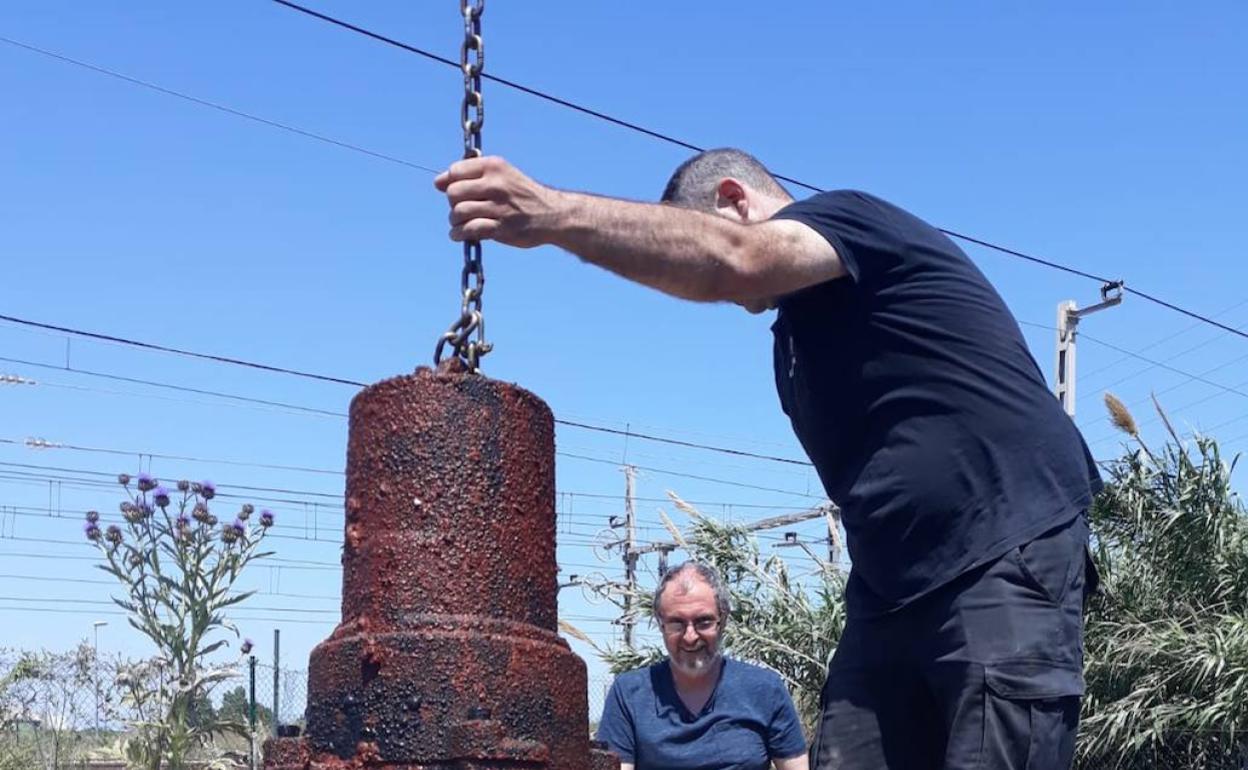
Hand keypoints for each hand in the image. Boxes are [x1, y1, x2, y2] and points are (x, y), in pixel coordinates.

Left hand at [434, 156, 557, 247]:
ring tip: (460, 223)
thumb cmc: (521, 194)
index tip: (460, 193)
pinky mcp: (502, 228)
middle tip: (462, 210)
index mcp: (495, 167)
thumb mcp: (501, 175)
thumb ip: (470, 176)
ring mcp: (499, 207)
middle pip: (453, 193)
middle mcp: (496, 184)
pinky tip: (460, 234)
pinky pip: (470, 230)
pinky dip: (459, 234)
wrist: (552, 214)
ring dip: (455, 221)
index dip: (451, 183)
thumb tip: (437, 182)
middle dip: (453, 203)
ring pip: (459, 212)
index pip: (455, 171)